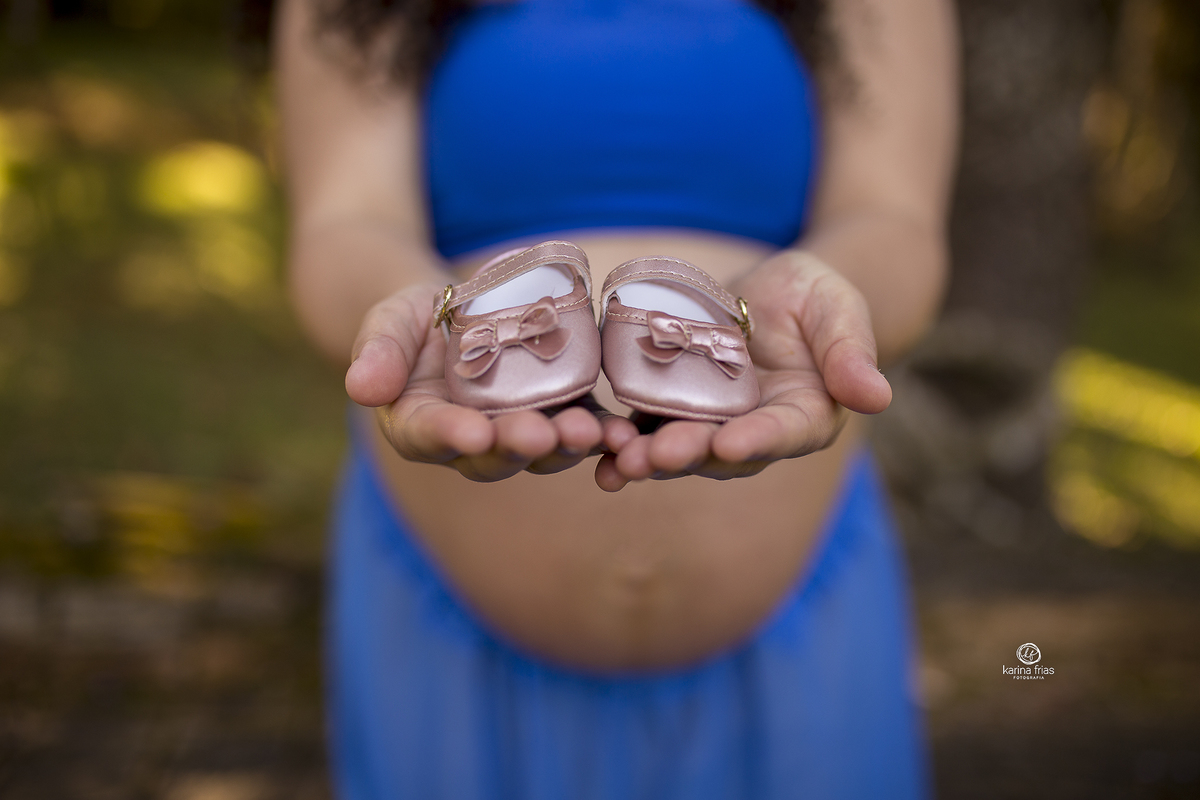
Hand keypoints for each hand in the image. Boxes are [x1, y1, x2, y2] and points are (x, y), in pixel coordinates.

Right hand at [346, 283, 635, 481]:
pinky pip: (581, 428)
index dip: (453, 436)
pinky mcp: (557, 412)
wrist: (458, 307)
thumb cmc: (412, 317)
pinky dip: (602, 434)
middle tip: (541, 436)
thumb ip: (377, 351)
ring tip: (588, 432)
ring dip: (565, 446)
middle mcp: (471, 441)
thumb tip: (360, 388)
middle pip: (494, 456)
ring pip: (542, 451)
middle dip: (519, 446)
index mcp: (420, 425)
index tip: (472, 433)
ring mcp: (518, 429)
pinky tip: (622, 434)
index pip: (432, 436)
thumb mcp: (387, 321)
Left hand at [595, 251, 891, 490]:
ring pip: (678, 446)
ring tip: (618, 459)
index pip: (782, 434)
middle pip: (720, 452)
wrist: (774, 292)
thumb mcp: (840, 310)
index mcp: (804, 417)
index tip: (730, 443)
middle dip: (687, 454)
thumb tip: (879, 397)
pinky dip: (621, 441)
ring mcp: (710, 424)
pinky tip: (594, 451)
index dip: (757, 440)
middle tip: (654, 456)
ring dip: (647, 457)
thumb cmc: (817, 296)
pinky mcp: (671, 408)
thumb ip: (852, 353)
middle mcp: (754, 432)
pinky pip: (644, 426)